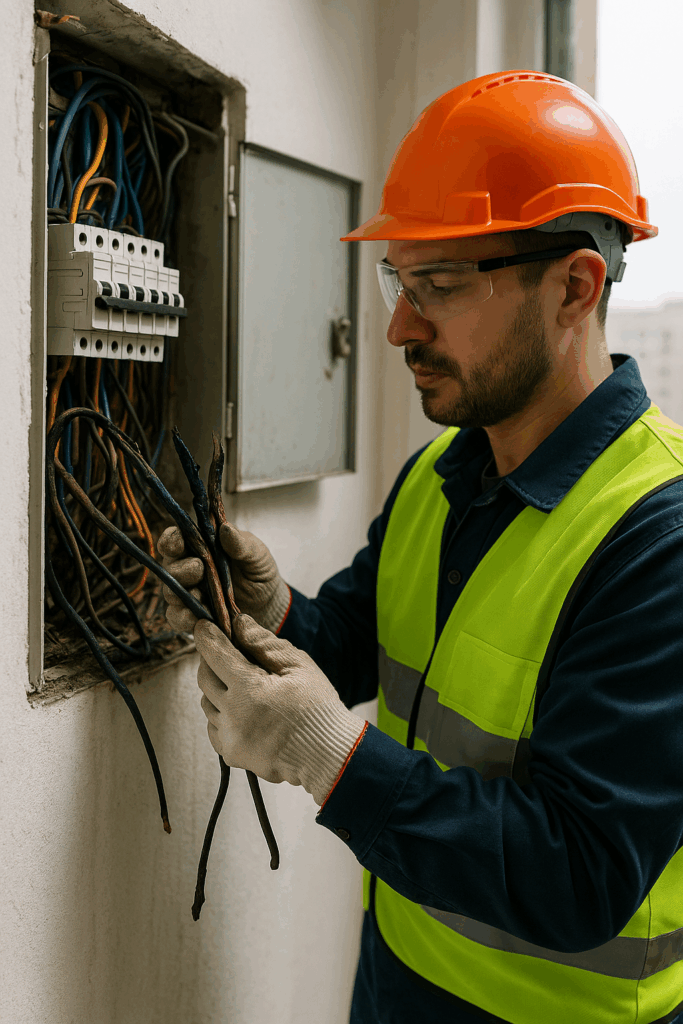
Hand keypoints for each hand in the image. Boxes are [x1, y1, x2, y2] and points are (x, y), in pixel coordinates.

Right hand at [157, 522, 290, 634]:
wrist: (268, 602)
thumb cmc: (258, 570)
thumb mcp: (256, 554)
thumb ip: (241, 544)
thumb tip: (226, 528)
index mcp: (199, 547)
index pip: (176, 540)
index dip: (171, 540)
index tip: (177, 541)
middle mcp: (189, 569)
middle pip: (171, 568)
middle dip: (180, 569)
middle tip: (198, 568)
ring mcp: (190, 593)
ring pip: (171, 594)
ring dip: (180, 594)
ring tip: (197, 594)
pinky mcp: (194, 616)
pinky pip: (178, 618)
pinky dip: (183, 618)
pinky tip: (195, 618)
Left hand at [195, 614, 365, 804]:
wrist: (328, 755)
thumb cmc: (318, 707)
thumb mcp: (299, 666)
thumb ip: (265, 643)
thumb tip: (239, 623)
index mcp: (249, 689)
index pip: (214, 655)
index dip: (206, 637)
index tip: (203, 626)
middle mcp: (232, 715)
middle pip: (204, 678)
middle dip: (211, 662)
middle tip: (228, 654)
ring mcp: (230, 738)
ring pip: (206, 704)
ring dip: (217, 689)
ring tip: (242, 686)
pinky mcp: (233, 755)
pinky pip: (214, 728)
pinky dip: (221, 715)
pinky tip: (243, 711)